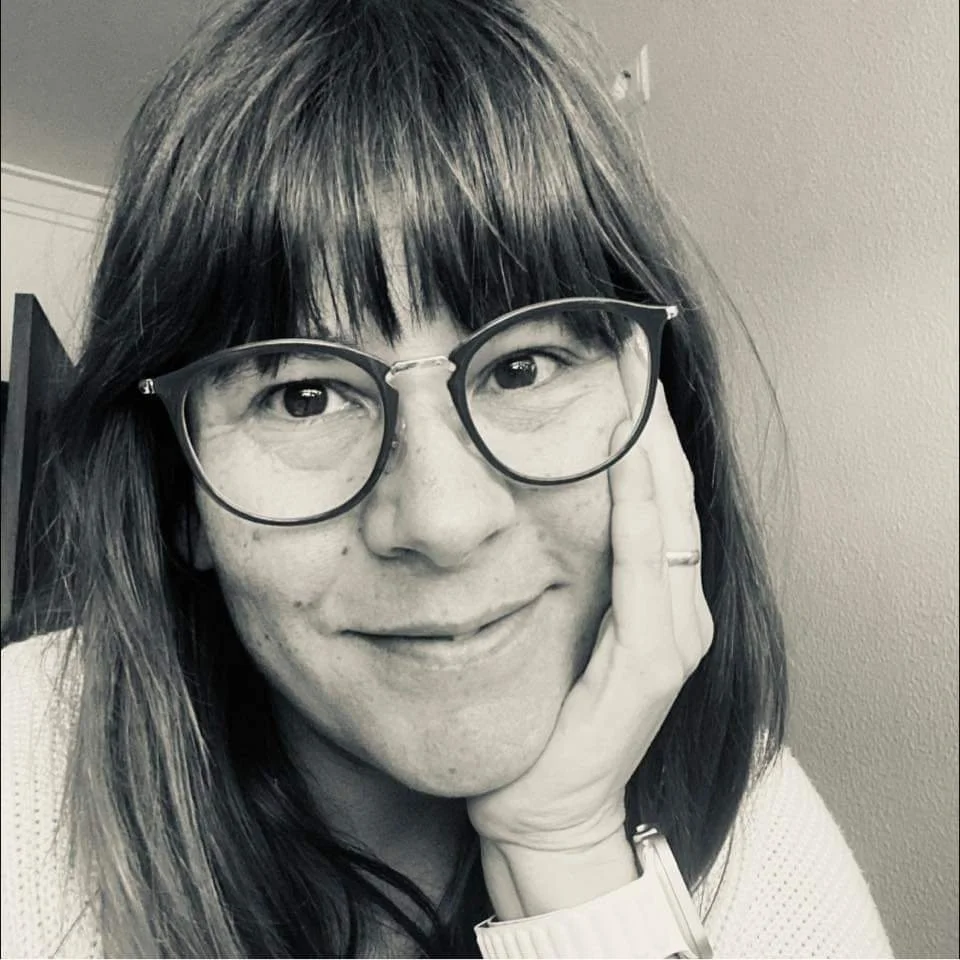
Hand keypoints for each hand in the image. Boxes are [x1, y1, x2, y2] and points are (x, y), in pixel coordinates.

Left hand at [466, 383, 712, 911]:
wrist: (541, 802)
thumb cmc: (539, 709)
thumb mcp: (550, 621)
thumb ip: (559, 562)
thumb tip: (513, 485)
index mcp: (654, 589)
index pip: (654, 486)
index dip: (642, 422)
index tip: (620, 357)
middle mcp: (676, 601)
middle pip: (672, 486)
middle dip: (650, 414)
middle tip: (633, 343)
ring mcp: (675, 630)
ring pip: (671, 515)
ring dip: (651, 445)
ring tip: (634, 377)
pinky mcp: (658, 661)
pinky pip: (649, 570)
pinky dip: (641, 512)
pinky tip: (625, 461)